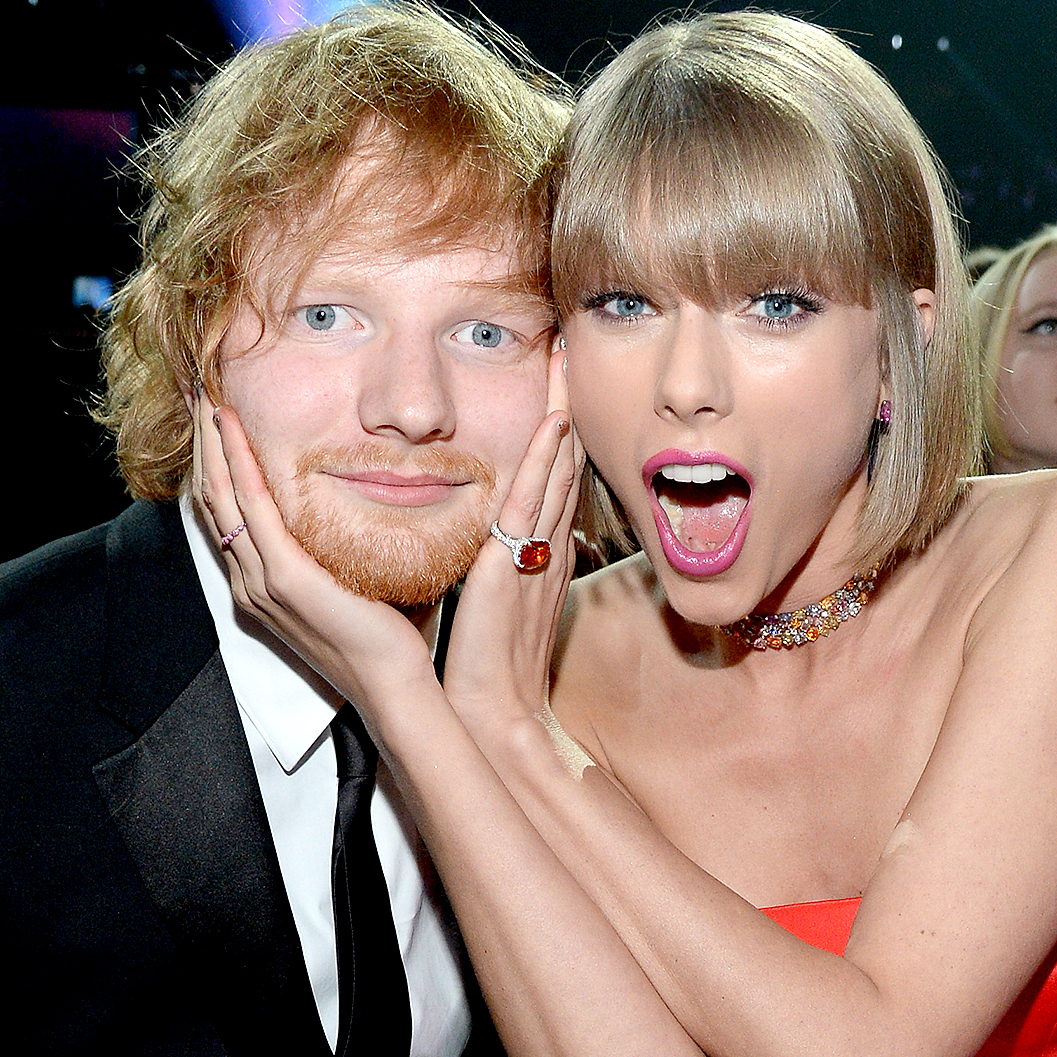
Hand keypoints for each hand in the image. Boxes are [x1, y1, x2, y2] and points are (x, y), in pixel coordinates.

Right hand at [194, 400, 438, 719]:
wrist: (392, 685)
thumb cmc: (384, 639)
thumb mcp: (352, 582)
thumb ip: (339, 546)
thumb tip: (360, 503)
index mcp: (261, 586)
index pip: (227, 514)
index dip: (216, 463)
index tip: (217, 419)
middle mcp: (250, 583)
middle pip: (213, 499)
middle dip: (204, 443)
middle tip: (202, 392)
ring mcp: (262, 582)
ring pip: (222, 497)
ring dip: (213, 443)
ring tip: (209, 397)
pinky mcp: (285, 579)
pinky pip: (254, 509)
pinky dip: (240, 463)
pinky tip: (233, 428)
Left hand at [442, 343, 583, 734]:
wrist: (493, 710)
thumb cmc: (488, 668)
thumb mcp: (495, 604)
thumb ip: (494, 567)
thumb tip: (483, 540)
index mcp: (541, 555)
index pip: (555, 479)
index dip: (559, 428)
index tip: (558, 379)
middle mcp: (547, 546)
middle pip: (565, 461)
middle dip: (569, 402)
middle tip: (573, 346)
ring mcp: (536, 553)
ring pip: (557, 469)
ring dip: (563, 411)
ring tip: (567, 358)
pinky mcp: (514, 564)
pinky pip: (534, 501)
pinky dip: (546, 457)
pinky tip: (554, 419)